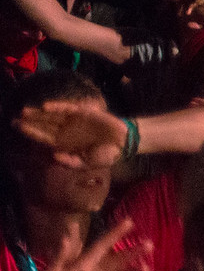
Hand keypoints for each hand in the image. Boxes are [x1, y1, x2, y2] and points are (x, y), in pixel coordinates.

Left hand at [14, 100, 128, 167]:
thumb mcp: (86, 163)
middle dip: (29, 122)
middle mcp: (66, 130)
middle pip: (44, 125)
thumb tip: (54, 156)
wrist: (123, 144)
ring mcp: (74, 120)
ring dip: (39, 113)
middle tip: (14, 119)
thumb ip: (70, 162)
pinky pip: (68, 108)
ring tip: (24, 111)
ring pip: (52, 116)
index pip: (43, 137)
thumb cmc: (104, 155)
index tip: (18, 128)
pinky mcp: (84, 112)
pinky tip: (45, 107)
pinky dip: (57, 106)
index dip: (31, 133)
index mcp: (64, 143)